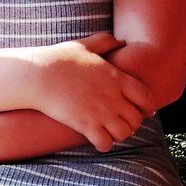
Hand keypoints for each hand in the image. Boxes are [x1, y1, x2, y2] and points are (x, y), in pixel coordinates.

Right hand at [26, 34, 152, 152]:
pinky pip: (105, 144)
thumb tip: (120, 41)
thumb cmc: (58, 58)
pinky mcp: (85, 125)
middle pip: (136, 119)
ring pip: (124, 133)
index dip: (147, 107)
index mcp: (116, 78)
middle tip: (122, 123)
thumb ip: (105, 41)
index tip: (143, 110)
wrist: (37, 75)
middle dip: (132, 123)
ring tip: (110, 132)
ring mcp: (100, 112)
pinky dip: (104, 145)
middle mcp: (112, 97)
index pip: (146, 97)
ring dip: (119, 135)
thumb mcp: (85, 45)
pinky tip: (97, 139)